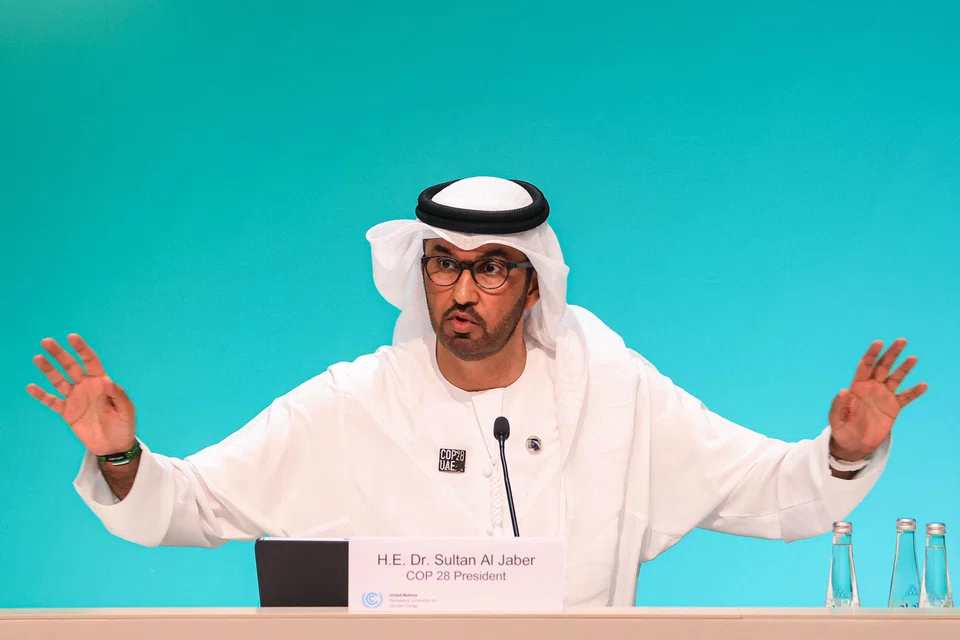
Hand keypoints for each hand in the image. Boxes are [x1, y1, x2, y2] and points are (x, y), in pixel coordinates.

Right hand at [26, 334, 136, 455]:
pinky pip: (52, 402)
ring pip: (59, 380)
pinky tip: (31, 387)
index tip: (71, 337)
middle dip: (59, 354)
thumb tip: (107, 381)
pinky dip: (42, 395)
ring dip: (48, 370)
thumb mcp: (126, 409)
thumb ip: (118, 395)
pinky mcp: (67, 412)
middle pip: (70, 366)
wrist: (114, 445)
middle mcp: (86, 387)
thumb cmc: (124, 424)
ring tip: (37, 358)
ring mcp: (75, 398)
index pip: (90, 361)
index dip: (81, 349)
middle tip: (47, 341)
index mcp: (101, 382)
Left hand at [828, 338, 926, 461]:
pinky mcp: (893, 408)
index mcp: (857, 387)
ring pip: (895, 378)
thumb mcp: (836, 418)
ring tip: (913, 358)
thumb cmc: (842, 430)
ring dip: (904, 368)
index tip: (878, 342)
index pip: (865, 366)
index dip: (872, 354)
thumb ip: (839, 405)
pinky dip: (914, 392)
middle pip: (883, 367)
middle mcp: (871, 388)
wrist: (854, 444)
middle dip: (891, 354)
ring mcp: (883, 396)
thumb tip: (844, 390)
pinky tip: (923, 385)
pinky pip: (905, 397)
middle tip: (901, 341)